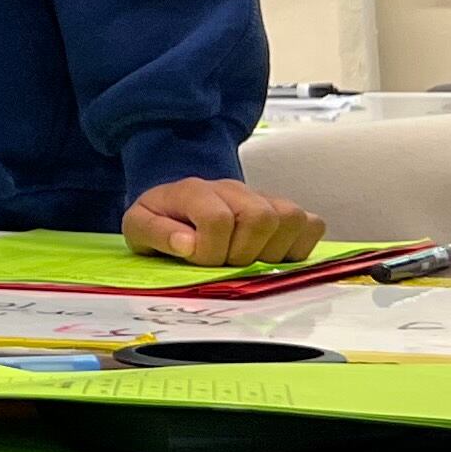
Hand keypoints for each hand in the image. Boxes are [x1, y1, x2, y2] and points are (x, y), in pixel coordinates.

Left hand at [123, 178, 325, 266]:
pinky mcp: (285, 212)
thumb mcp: (138, 227)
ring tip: (247, 259)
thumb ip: (155, 233)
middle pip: (261, 217)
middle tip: (224, 262)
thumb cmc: (161, 220)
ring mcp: (263, 198)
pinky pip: (312, 224)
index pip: (218, 219)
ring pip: (290, 218)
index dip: (209, 250)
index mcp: (194, 190)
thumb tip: (186, 245)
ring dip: (271, 251)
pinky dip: (298, 247)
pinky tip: (272, 256)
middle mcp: (234, 189)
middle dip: (242, 253)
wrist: (177, 205)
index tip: (197, 260)